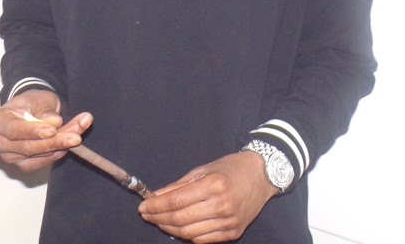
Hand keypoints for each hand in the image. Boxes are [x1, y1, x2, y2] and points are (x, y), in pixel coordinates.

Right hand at [0, 89, 92, 171]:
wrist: (31, 111)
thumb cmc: (31, 103)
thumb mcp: (39, 98)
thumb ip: (45, 109)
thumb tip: (54, 122)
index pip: (13, 130)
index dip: (33, 131)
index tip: (53, 130)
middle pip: (26, 147)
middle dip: (53, 142)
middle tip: (76, 136)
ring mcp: (8, 157)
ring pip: (36, 156)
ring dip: (59, 147)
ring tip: (77, 135)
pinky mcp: (21, 165)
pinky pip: (40, 163)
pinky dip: (55, 154)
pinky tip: (67, 145)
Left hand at [138, 151, 276, 242]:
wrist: (262, 176)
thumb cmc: (231, 168)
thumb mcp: (203, 169)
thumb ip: (179, 185)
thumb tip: (156, 197)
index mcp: (213, 185)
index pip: (176, 201)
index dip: (156, 206)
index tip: (143, 207)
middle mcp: (222, 205)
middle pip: (181, 219)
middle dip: (158, 218)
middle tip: (147, 215)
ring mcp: (229, 222)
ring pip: (189, 233)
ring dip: (170, 229)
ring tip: (160, 221)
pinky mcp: (234, 233)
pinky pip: (203, 240)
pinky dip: (187, 236)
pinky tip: (179, 228)